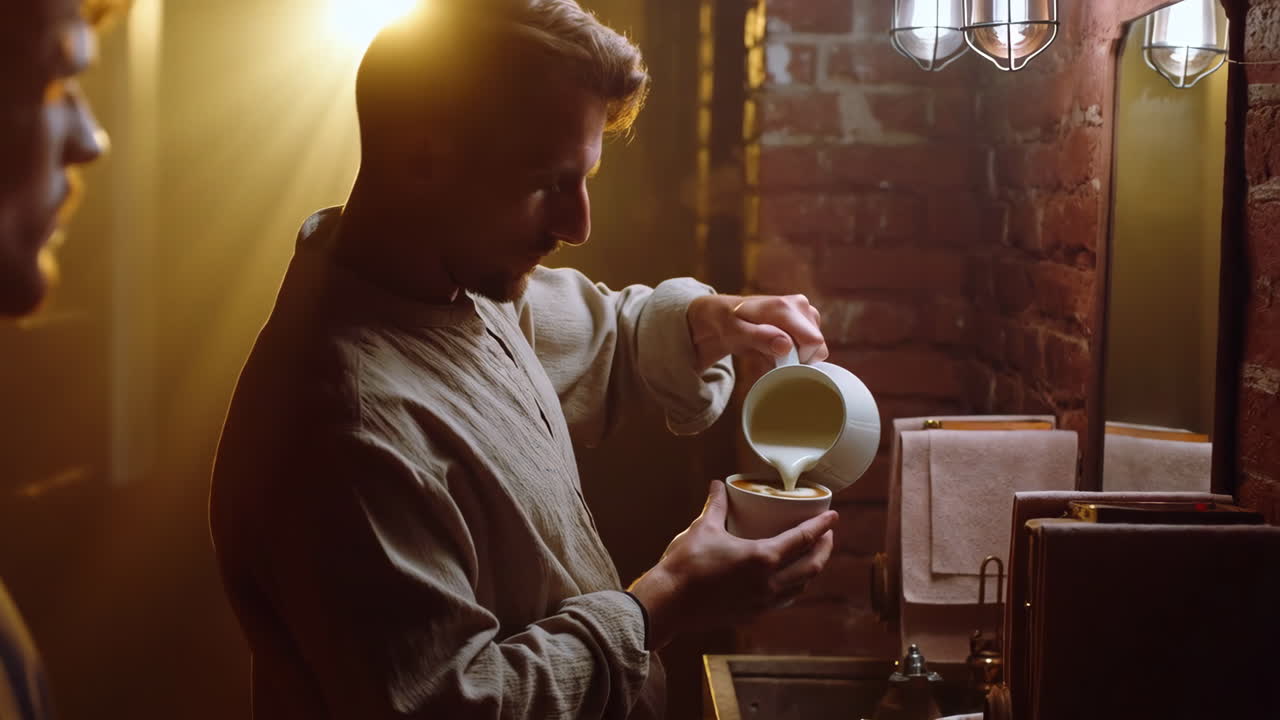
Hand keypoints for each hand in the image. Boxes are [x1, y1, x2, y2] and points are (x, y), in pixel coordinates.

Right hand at [628, 481, 837, 649]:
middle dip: (824, 549)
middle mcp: (768, 583)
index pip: (802, 540)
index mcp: (761, 558)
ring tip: (810, 556)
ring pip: (799, 587)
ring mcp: (761, 603)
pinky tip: (785, 580)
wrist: (668, 603)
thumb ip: (716, 505)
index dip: (821, 526)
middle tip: (826, 535)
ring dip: (810, 570)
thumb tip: (718, 485)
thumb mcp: (702, 528)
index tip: (834, 516)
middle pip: (811, 566)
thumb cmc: (685, 564)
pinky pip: (782, 600)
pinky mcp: (751, 615)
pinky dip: (791, 587)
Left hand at [687, 293, 827, 370]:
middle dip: (797, 359)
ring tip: (769, 351)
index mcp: (785, 307)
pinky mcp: (806, 320)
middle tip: (769, 357)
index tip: (778, 364)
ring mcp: (805, 312)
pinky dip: (793, 353)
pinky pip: (809, 347)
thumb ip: (759, 337)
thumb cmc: (727, 323)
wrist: (724, 314)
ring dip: (794, 356)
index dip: (800, 360)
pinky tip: (775, 348)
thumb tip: (786, 345)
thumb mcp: (734, 332)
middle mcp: (801, 306)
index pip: (813, 342)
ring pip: (814, 349)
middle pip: (817, 348)